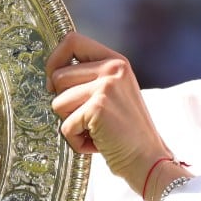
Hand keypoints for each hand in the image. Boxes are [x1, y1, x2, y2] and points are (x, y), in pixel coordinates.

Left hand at [45, 32, 171, 192]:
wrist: (149, 159)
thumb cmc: (127, 132)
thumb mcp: (114, 93)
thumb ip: (90, 77)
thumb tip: (52, 75)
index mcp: (116, 61)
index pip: (72, 41)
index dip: (55, 60)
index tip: (54, 83)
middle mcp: (112, 68)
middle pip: (58, 76)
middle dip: (64, 104)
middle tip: (88, 119)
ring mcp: (105, 86)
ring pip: (57, 103)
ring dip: (71, 124)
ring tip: (95, 131)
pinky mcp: (98, 107)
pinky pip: (66, 126)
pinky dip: (76, 142)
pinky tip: (98, 143)